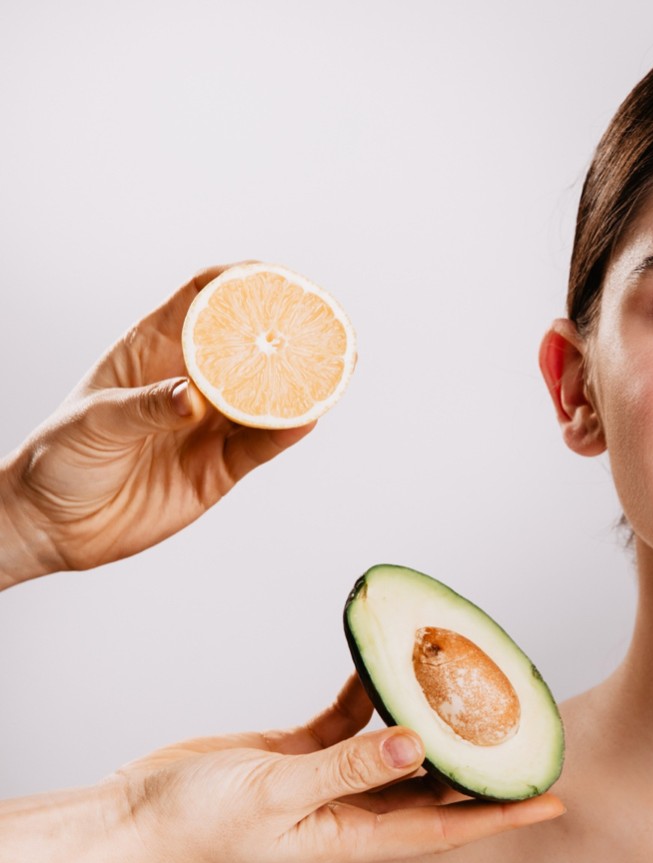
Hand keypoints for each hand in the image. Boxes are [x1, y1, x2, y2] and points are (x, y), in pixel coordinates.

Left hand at [0, 264, 312, 587]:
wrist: (53, 526)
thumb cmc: (60, 459)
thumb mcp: (94, 422)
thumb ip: (146, 407)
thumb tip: (195, 399)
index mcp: (154, 350)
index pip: (202, 300)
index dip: (238, 282)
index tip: (271, 278)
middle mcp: (190, 382)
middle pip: (248, 345)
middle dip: (288, 331)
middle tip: (323, 325)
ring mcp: (209, 425)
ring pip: (266, 396)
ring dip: (299, 384)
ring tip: (331, 371)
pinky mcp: (219, 468)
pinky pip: (260, 447)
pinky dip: (285, 434)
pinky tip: (306, 419)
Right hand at [107, 674, 564, 862]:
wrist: (133, 821)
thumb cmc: (193, 829)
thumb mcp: (276, 795)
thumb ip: (348, 769)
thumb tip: (418, 747)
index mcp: (351, 837)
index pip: (446, 827)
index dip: (500, 812)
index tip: (551, 796)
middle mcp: (348, 812)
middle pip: (433, 788)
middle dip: (480, 764)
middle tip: (524, 730)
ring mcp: (325, 783)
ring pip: (396, 749)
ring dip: (428, 720)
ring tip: (467, 686)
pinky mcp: (297, 756)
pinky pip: (348, 721)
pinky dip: (369, 694)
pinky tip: (386, 665)